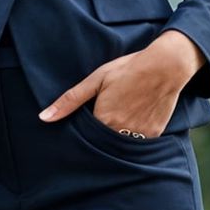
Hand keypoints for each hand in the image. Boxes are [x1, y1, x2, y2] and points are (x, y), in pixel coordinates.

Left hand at [37, 29, 203, 136]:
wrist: (165, 66)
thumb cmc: (128, 69)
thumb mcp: (95, 80)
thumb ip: (69, 101)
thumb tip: (44, 118)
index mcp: (103, 119)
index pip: (86, 136)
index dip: (85, 129)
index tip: (90, 118)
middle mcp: (120, 132)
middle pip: (103, 142)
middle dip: (101, 134)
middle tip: (110, 112)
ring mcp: (140, 135)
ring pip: (121, 143)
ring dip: (118, 134)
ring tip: (123, 113)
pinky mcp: (154, 135)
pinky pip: (139, 141)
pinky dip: (136, 134)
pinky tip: (137, 116)